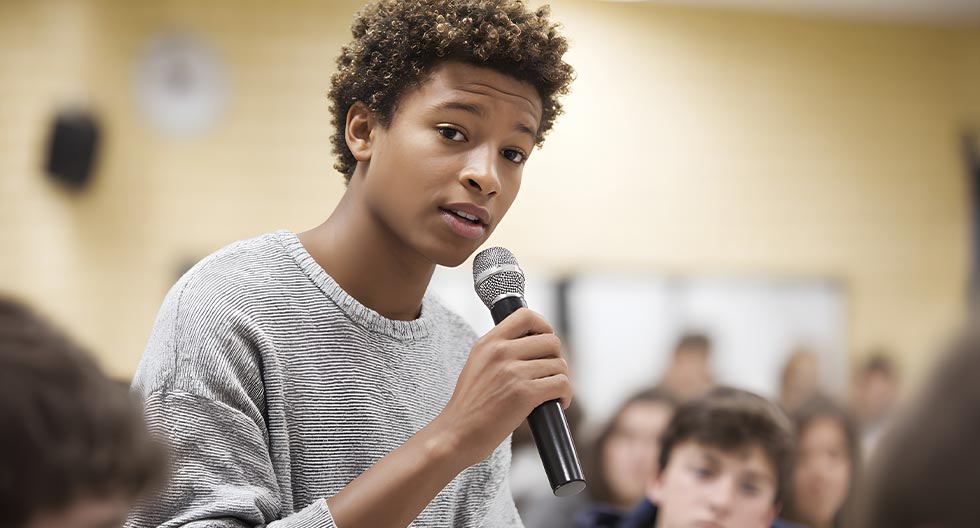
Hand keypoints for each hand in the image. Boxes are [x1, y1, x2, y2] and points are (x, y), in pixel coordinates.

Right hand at [434, 308, 572, 466]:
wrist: (456, 434)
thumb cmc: (470, 405)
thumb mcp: (477, 364)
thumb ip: (500, 349)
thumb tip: (535, 343)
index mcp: (488, 343)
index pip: (525, 316)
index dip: (544, 326)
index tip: (545, 342)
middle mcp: (500, 352)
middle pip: (551, 341)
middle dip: (556, 359)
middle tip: (548, 375)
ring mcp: (512, 372)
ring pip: (559, 365)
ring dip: (560, 380)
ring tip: (550, 393)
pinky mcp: (524, 394)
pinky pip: (561, 385)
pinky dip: (565, 395)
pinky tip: (557, 403)